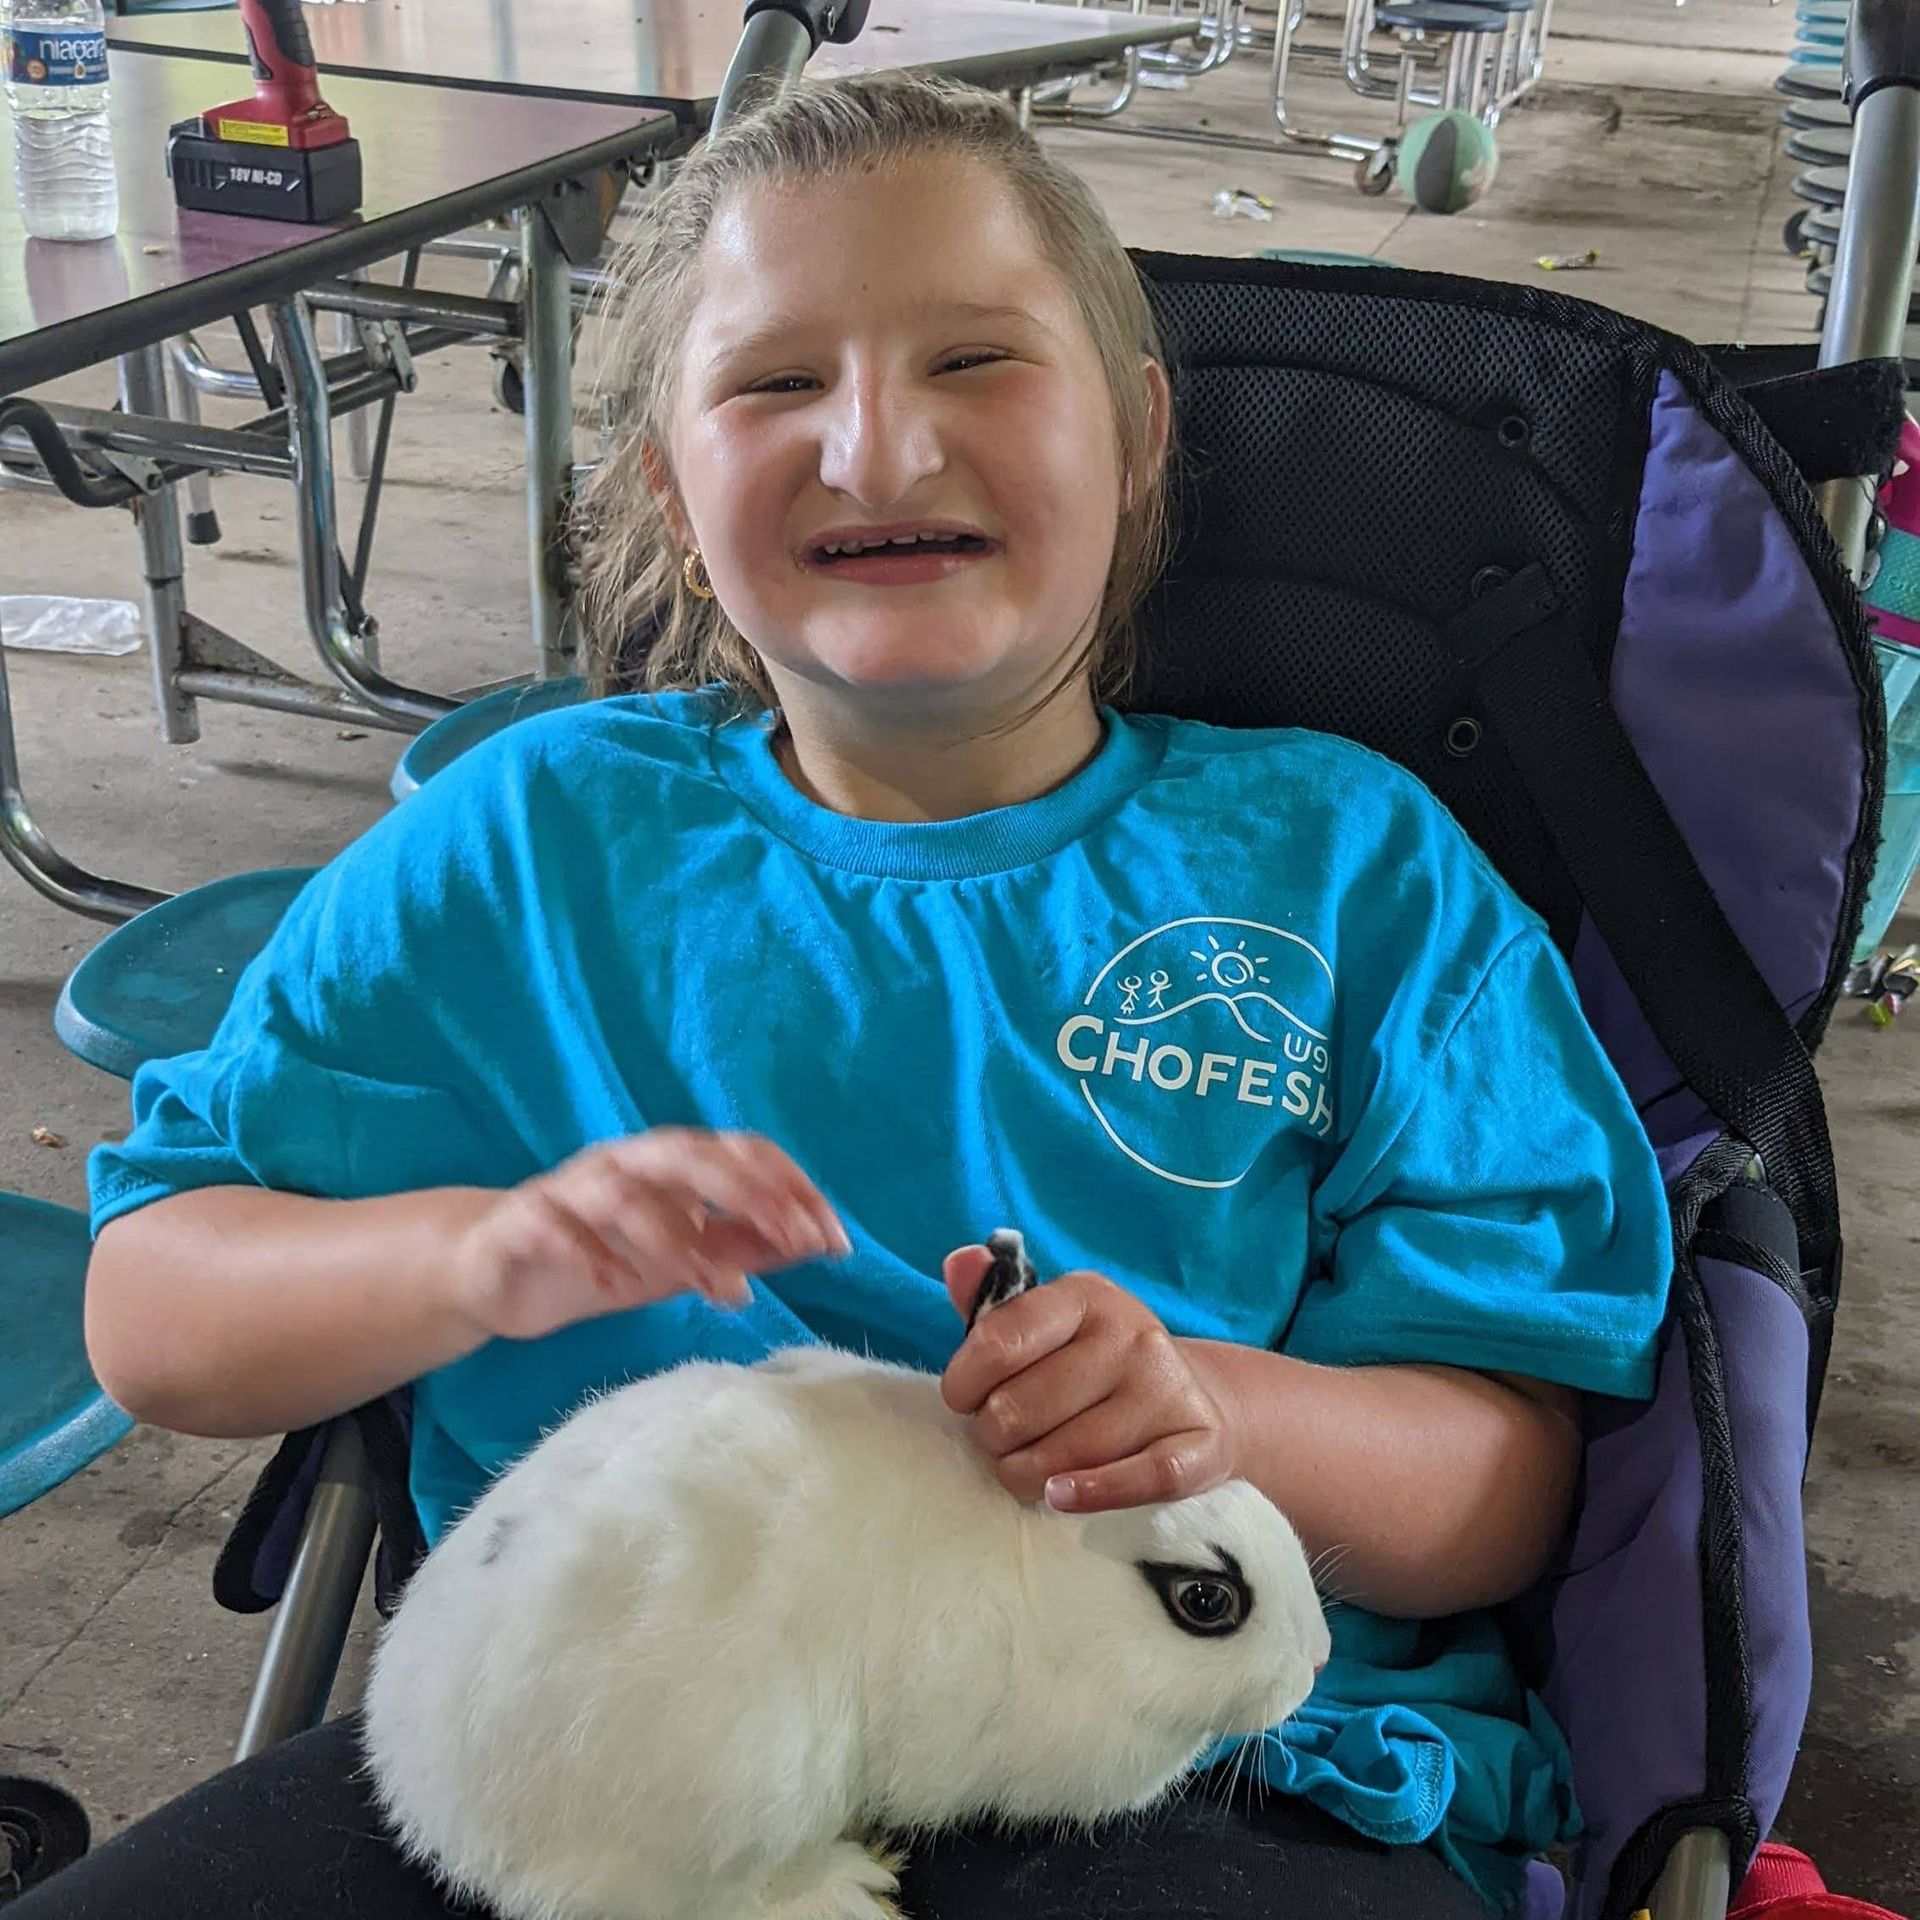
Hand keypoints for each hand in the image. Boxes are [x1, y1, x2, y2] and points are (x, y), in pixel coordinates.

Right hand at [449, 1128, 849, 1341]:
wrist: (496, 1273)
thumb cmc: (605, 1257)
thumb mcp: (686, 1258)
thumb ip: (746, 1246)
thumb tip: (819, 1241)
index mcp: (675, 1163)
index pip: (744, 1153)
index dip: (792, 1188)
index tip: (834, 1240)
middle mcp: (628, 1162)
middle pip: (691, 1155)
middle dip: (749, 1193)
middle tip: (794, 1240)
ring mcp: (574, 1188)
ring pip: (628, 1193)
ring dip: (680, 1239)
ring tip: (723, 1289)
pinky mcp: (525, 1220)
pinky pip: (557, 1226)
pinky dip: (591, 1252)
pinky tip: (616, 1286)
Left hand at [938, 1249, 1237, 1512]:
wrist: (1195, 1401)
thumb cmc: (1095, 1366)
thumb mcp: (1048, 1325)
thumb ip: (994, 1303)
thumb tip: (959, 1262)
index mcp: (1086, 1296)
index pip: (1000, 1340)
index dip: (964, 1381)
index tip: (962, 1400)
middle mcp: (1132, 1334)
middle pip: (1022, 1407)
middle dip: (994, 1435)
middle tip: (1000, 1440)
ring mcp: (1167, 1388)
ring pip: (1067, 1451)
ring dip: (1027, 1473)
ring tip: (1023, 1468)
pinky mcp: (1200, 1443)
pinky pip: (1141, 1478)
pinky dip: (1093, 1493)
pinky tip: (1060, 1496)